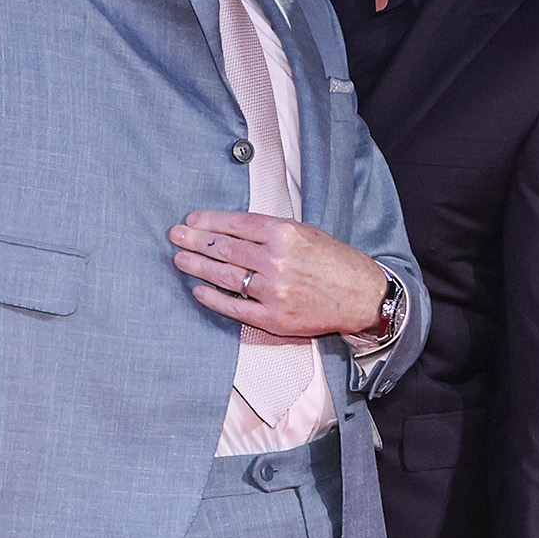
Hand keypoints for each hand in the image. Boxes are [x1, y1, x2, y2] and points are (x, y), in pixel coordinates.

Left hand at [171, 211, 387, 340]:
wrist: (362, 296)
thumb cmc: (336, 262)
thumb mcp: (306, 232)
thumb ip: (271, 230)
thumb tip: (233, 229)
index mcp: (285, 234)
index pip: (236, 224)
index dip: (209, 221)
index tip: (192, 220)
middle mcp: (276, 260)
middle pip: (225, 248)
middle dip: (195, 240)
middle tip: (175, 235)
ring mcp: (273, 291)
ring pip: (225, 276)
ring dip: (198, 266)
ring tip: (181, 258)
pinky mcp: (274, 317)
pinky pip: (235, 307)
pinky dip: (213, 298)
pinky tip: (198, 290)